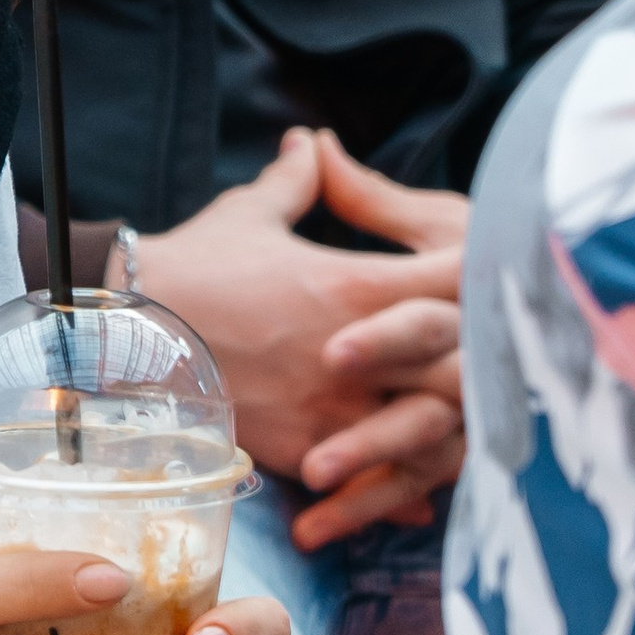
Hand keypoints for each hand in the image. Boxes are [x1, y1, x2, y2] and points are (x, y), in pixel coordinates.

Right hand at [136, 130, 466, 548]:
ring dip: (456, 427)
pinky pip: (373, 476)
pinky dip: (402, 487)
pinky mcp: (304, 446)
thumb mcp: (248, 214)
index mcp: (355, 285)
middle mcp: (358, 350)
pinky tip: (420, 493)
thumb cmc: (188, 268)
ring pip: (429, 425)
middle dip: (490, 360)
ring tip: (474, 430)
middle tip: (510, 361)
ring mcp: (334, 404)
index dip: (490, 275)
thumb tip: (311, 141)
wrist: (124, 334)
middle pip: (464, 360)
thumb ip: (297, 181)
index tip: (505, 273)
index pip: (458, 277)